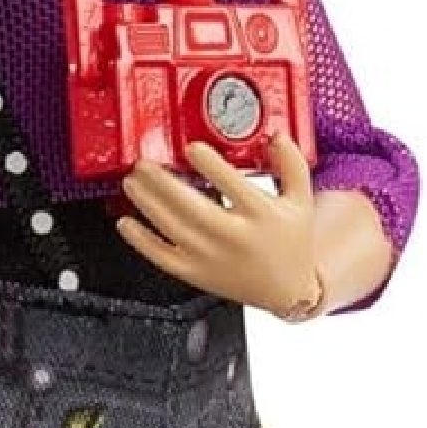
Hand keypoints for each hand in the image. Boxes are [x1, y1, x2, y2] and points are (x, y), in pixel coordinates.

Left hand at [116, 129, 319, 314]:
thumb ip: (291, 164)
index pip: (233, 185)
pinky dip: (140, 241)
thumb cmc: (291, 242)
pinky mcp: (196, 273)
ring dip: (147, 203)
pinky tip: (125, 223)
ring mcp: (211, 258)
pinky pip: (162, 257)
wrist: (286, 291)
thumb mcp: (301, 200)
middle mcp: (233, 237)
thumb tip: (275, 136)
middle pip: (192, 207)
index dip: (209, 165)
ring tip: (132, 182)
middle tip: (144, 163)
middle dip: (162, 183)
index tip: (192, 148)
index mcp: (261, 215)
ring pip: (172, 228)